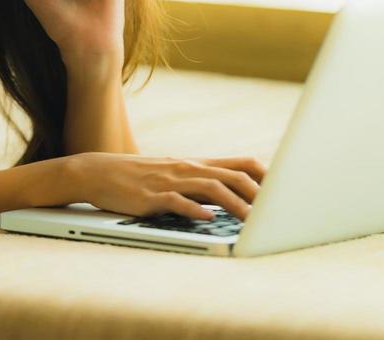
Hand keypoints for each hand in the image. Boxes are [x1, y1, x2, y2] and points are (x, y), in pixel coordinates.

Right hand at [61, 152, 268, 221]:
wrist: (99, 172)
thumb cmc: (140, 177)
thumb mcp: (175, 173)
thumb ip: (201, 181)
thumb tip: (232, 195)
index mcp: (196, 163)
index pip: (241, 163)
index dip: (264, 175)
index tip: (284, 189)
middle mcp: (188, 168)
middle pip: (232, 175)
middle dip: (257, 193)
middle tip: (276, 211)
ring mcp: (170, 181)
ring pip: (210, 188)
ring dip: (234, 205)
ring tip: (252, 220)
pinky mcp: (152, 197)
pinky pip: (177, 202)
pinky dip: (195, 210)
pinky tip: (208, 219)